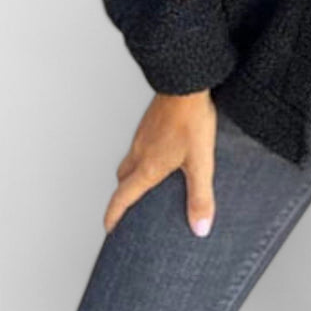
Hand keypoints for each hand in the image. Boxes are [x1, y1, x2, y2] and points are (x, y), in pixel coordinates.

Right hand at [104, 90, 218, 237]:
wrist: (186, 83)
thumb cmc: (192, 119)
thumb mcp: (200, 162)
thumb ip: (200, 196)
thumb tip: (200, 228)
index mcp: (147, 167)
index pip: (122, 198)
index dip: (114, 216)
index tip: (109, 228)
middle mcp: (139, 151)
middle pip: (122, 179)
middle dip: (123, 195)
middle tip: (128, 206)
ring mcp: (142, 134)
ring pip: (129, 160)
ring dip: (133, 173)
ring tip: (146, 180)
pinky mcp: (149, 121)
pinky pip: (139, 144)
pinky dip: (143, 155)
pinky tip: (161, 151)